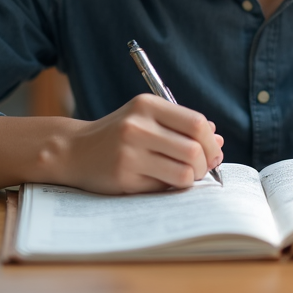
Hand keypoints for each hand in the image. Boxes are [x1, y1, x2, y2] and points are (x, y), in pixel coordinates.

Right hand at [61, 94, 223, 194]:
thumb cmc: (119, 135)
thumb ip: (181, 126)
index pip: (197, 123)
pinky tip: (161, 180)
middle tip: (201, 169)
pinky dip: (170, 187)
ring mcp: (129, 152)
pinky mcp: (123, 176)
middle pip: (193, 150)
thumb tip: (219, 140)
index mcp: (147, 105)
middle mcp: (137, 126)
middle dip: (205, 164)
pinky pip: (164, 186)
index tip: (213, 153)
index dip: (211, 142)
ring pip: (183, 172)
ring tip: (184, 176)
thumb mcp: (147, 119)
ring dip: (191, 179)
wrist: (74, 150)